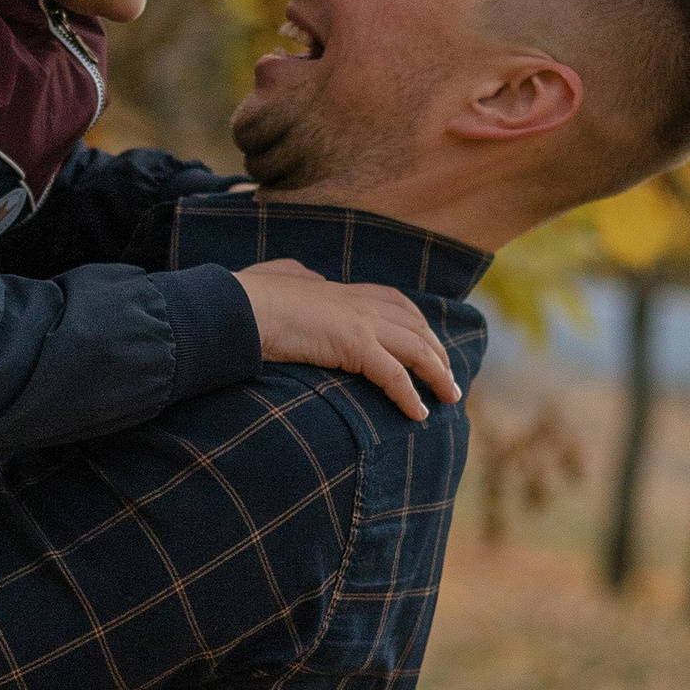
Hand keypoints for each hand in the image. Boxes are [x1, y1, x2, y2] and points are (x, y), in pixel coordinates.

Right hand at [237, 259, 460, 420]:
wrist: (240, 307)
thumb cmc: (250, 296)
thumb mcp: (280, 276)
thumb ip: (300, 276)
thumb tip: (309, 276)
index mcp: (345, 289)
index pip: (397, 303)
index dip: (420, 325)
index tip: (431, 345)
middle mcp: (361, 303)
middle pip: (417, 327)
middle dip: (438, 353)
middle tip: (449, 379)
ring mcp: (361, 322)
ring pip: (417, 350)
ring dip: (438, 375)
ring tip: (450, 398)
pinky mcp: (355, 345)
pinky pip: (395, 375)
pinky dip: (410, 395)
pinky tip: (419, 413)